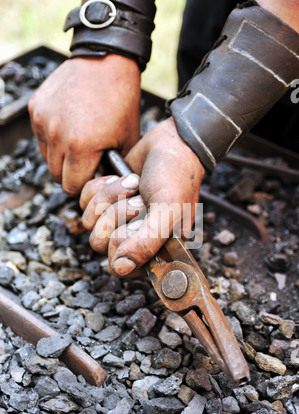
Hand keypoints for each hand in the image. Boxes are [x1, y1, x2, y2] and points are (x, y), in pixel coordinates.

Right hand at [28, 54, 140, 195]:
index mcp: (81, 146)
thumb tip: (107, 185)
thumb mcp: (127, 140)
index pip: (71, 186)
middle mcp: (57, 134)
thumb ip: (115, 167)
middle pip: (56, 175)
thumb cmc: (121, 100)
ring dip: (60, 155)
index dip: (83, 185)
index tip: (92, 176)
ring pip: (46, 157)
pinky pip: (40, 136)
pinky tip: (70, 124)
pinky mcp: (36, 108)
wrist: (107, 61)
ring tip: (79, 141)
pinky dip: (52, 136)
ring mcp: (44, 120)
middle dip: (71, 173)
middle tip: (86, 161)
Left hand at [79, 117, 205, 276]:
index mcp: (153, 251)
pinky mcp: (106, 201)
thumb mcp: (168, 212)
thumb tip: (120, 269)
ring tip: (133, 184)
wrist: (172, 142)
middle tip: (139, 199)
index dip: (122, 241)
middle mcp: (133, 239)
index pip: (119, 265)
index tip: (141, 220)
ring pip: (89, 221)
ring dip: (109, 197)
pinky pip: (84, 202)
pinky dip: (100, 186)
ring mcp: (117, 220)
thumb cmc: (177, 177)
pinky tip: (121, 178)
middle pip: (99, 243)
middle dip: (116, 215)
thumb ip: (146, 244)